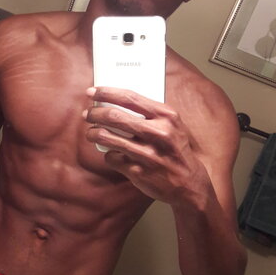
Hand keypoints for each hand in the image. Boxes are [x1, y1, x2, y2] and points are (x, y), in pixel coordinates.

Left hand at [84, 87, 212, 205]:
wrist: (189, 182)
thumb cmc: (175, 148)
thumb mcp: (172, 124)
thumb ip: (150, 112)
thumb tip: (116, 100)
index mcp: (167, 116)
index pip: (129, 97)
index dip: (106, 93)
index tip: (91, 92)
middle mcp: (158, 133)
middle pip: (114, 116)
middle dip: (95, 114)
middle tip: (87, 114)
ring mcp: (148, 154)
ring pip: (107, 138)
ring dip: (94, 134)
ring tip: (91, 133)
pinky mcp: (139, 172)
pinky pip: (112, 158)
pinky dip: (108, 155)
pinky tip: (113, 154)